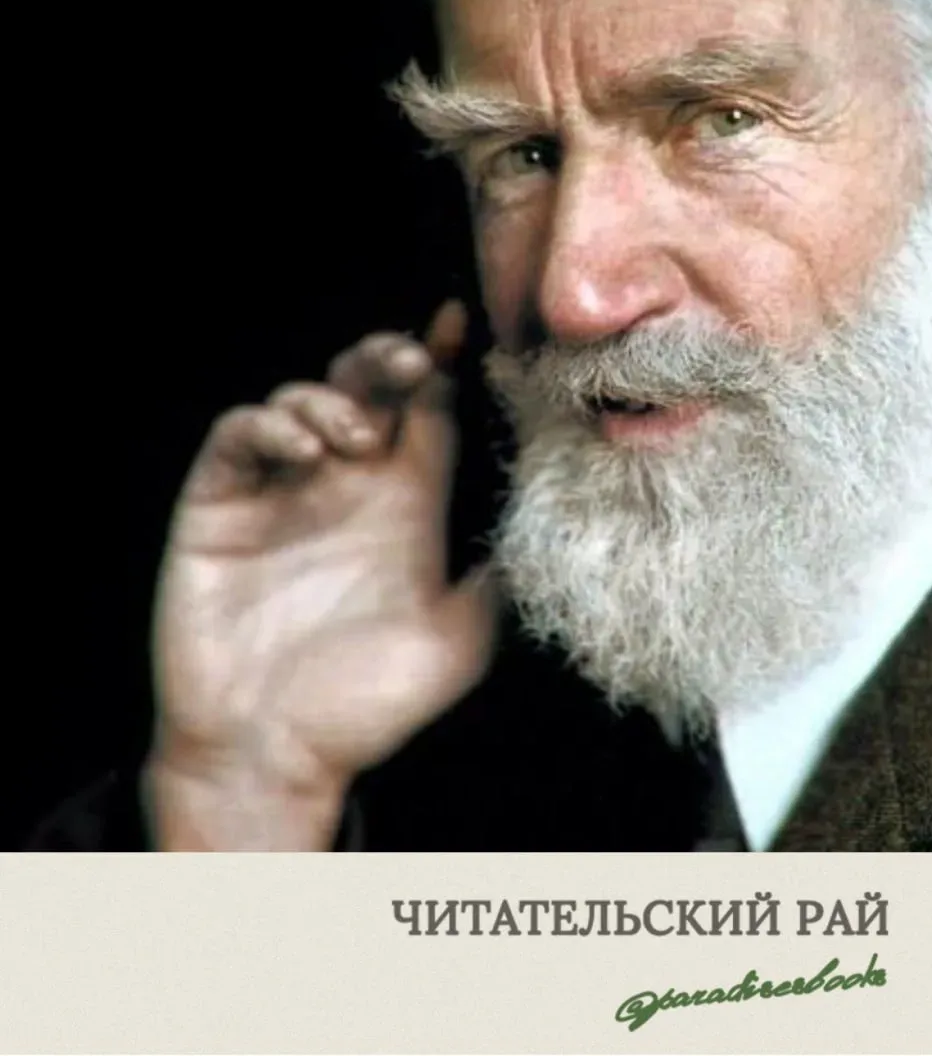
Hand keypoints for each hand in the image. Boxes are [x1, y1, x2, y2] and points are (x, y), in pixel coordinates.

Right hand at [146, 301, 497, 847]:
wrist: (276, 758)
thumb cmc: (368, 705)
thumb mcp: (460, 638)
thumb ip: (500, 578)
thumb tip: (559, 526)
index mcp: (405, 503)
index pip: (427, 412)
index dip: (442, 364)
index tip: (461, 326)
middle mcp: (345, 485)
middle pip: (366, 388)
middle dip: (387, 358)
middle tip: (413, 362)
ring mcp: (281, 491)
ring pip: (301, 397)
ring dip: (332, 397)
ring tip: (357, 438)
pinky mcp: (219, 506)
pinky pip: (236, 437)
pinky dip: (267, 424)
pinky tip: (302, 448)